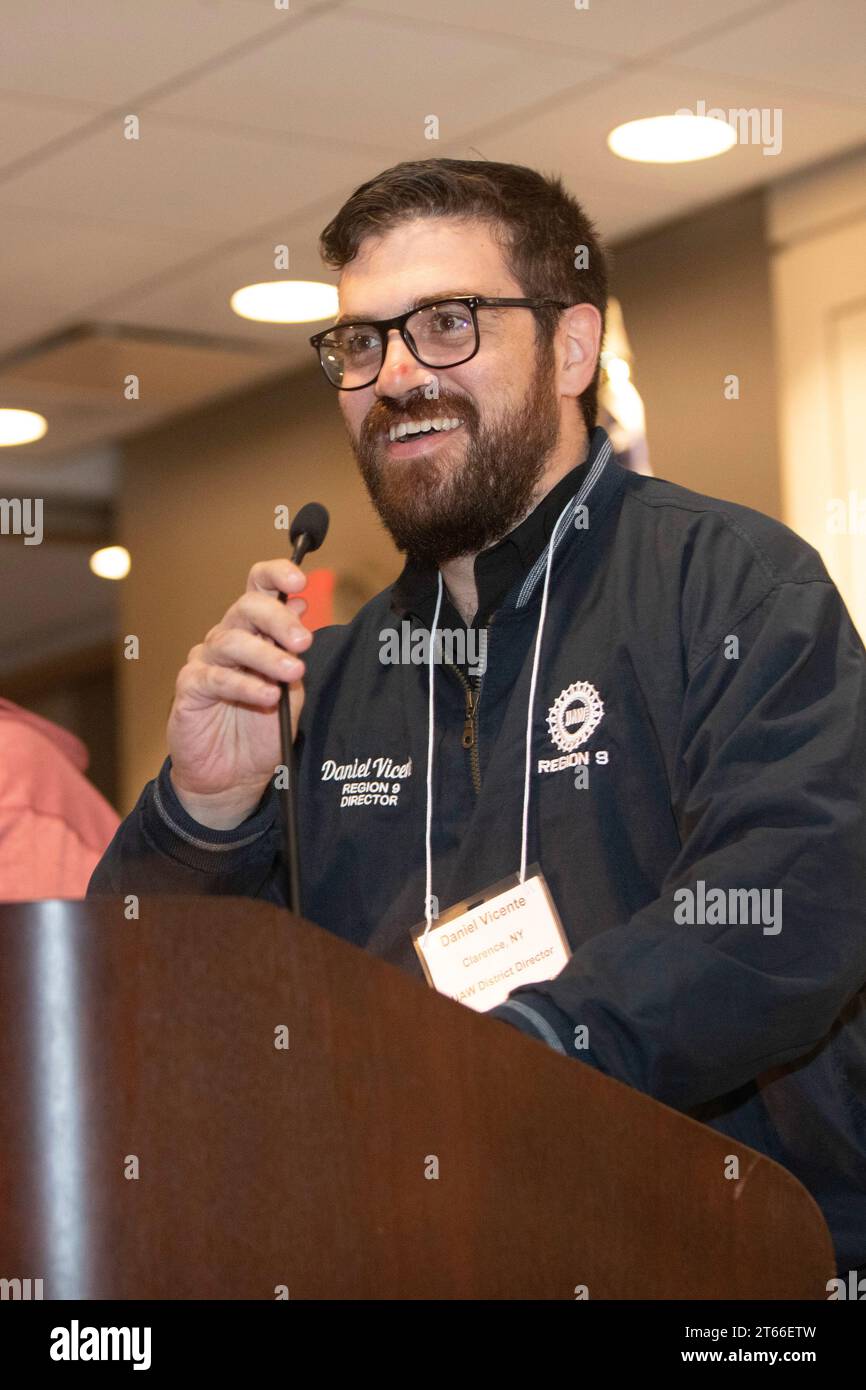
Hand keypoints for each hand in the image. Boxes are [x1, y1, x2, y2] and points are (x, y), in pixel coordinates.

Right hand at [166, 559, 311, 827]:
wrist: (234, 776)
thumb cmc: (260, 731)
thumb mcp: (291, 691)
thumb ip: (293, 652)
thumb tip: (303, 606)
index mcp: (254, 633)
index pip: (259, 589)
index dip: (275, 576)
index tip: (299, 580)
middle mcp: (228, 640)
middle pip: (247, 609)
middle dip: (278, 620)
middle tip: (302, 641)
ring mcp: (206, 662)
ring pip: (232, 642)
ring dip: (266, 656)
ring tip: (291, 672)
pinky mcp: (190, 688)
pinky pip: (216, 678)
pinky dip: (245, 685)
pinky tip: (267, 696)